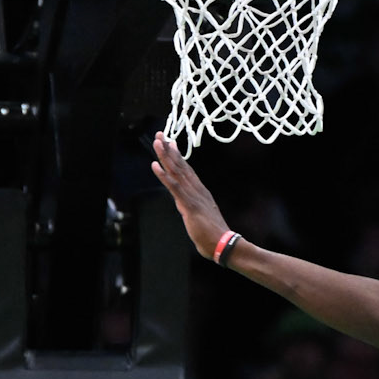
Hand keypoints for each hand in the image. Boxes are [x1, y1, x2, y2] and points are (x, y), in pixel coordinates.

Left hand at [150, 135, 230, 258]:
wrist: (223, 243)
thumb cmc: (212, 234)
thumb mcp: (199, 217)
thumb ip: (190, 208)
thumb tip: (182, 205)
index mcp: (200, 192)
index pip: (186, 170)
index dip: (177, 156)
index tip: (170, 143)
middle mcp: (197, 189)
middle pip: (180, 165)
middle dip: (169, 149)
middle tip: (160, 134)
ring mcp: (193, 196)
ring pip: (177, 171)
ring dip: (165, 156)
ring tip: (157, 142)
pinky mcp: (189, 205)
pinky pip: (174, 187)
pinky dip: (164, 176)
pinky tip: (155, 166)